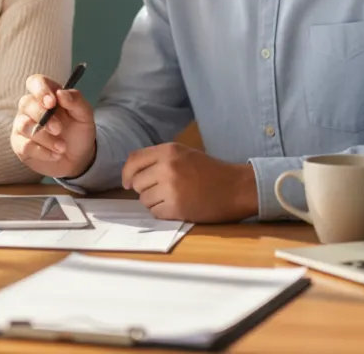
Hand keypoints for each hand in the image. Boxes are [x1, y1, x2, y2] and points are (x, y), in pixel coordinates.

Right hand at [10, 74, 96, 178]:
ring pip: (24, 126)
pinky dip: (42, 152)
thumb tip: (61, 93)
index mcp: (47, 95)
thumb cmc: (78, 131)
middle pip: (26, 103)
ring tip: (62, 148)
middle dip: (43, 117)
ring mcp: (23, 126)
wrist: (78, 158)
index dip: (41, 90)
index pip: (35, 82)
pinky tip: (55, 155)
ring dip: (46, 138)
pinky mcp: (19, 145)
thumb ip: (76, 101)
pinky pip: (24, 145)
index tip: (52, 103)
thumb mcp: (85, 116)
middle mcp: (31, 107)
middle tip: (59, 130)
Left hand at [121, 143, 258, 222]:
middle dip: (145, 189)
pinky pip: (155, 212)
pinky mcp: (177, 207)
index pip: (133, 160)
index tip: (127, 182)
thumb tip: (131, 174)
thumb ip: (159, 159)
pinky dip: (163, 212)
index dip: (127, 173)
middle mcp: (167, 167)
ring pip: (144, 199)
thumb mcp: (184, 154)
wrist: (237, 187)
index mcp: (168, 151)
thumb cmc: (211, 171)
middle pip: (136, 183)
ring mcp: (171, 188)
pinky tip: (177, 207)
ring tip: (172, 198)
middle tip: (162, 191)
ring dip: (154, 202)